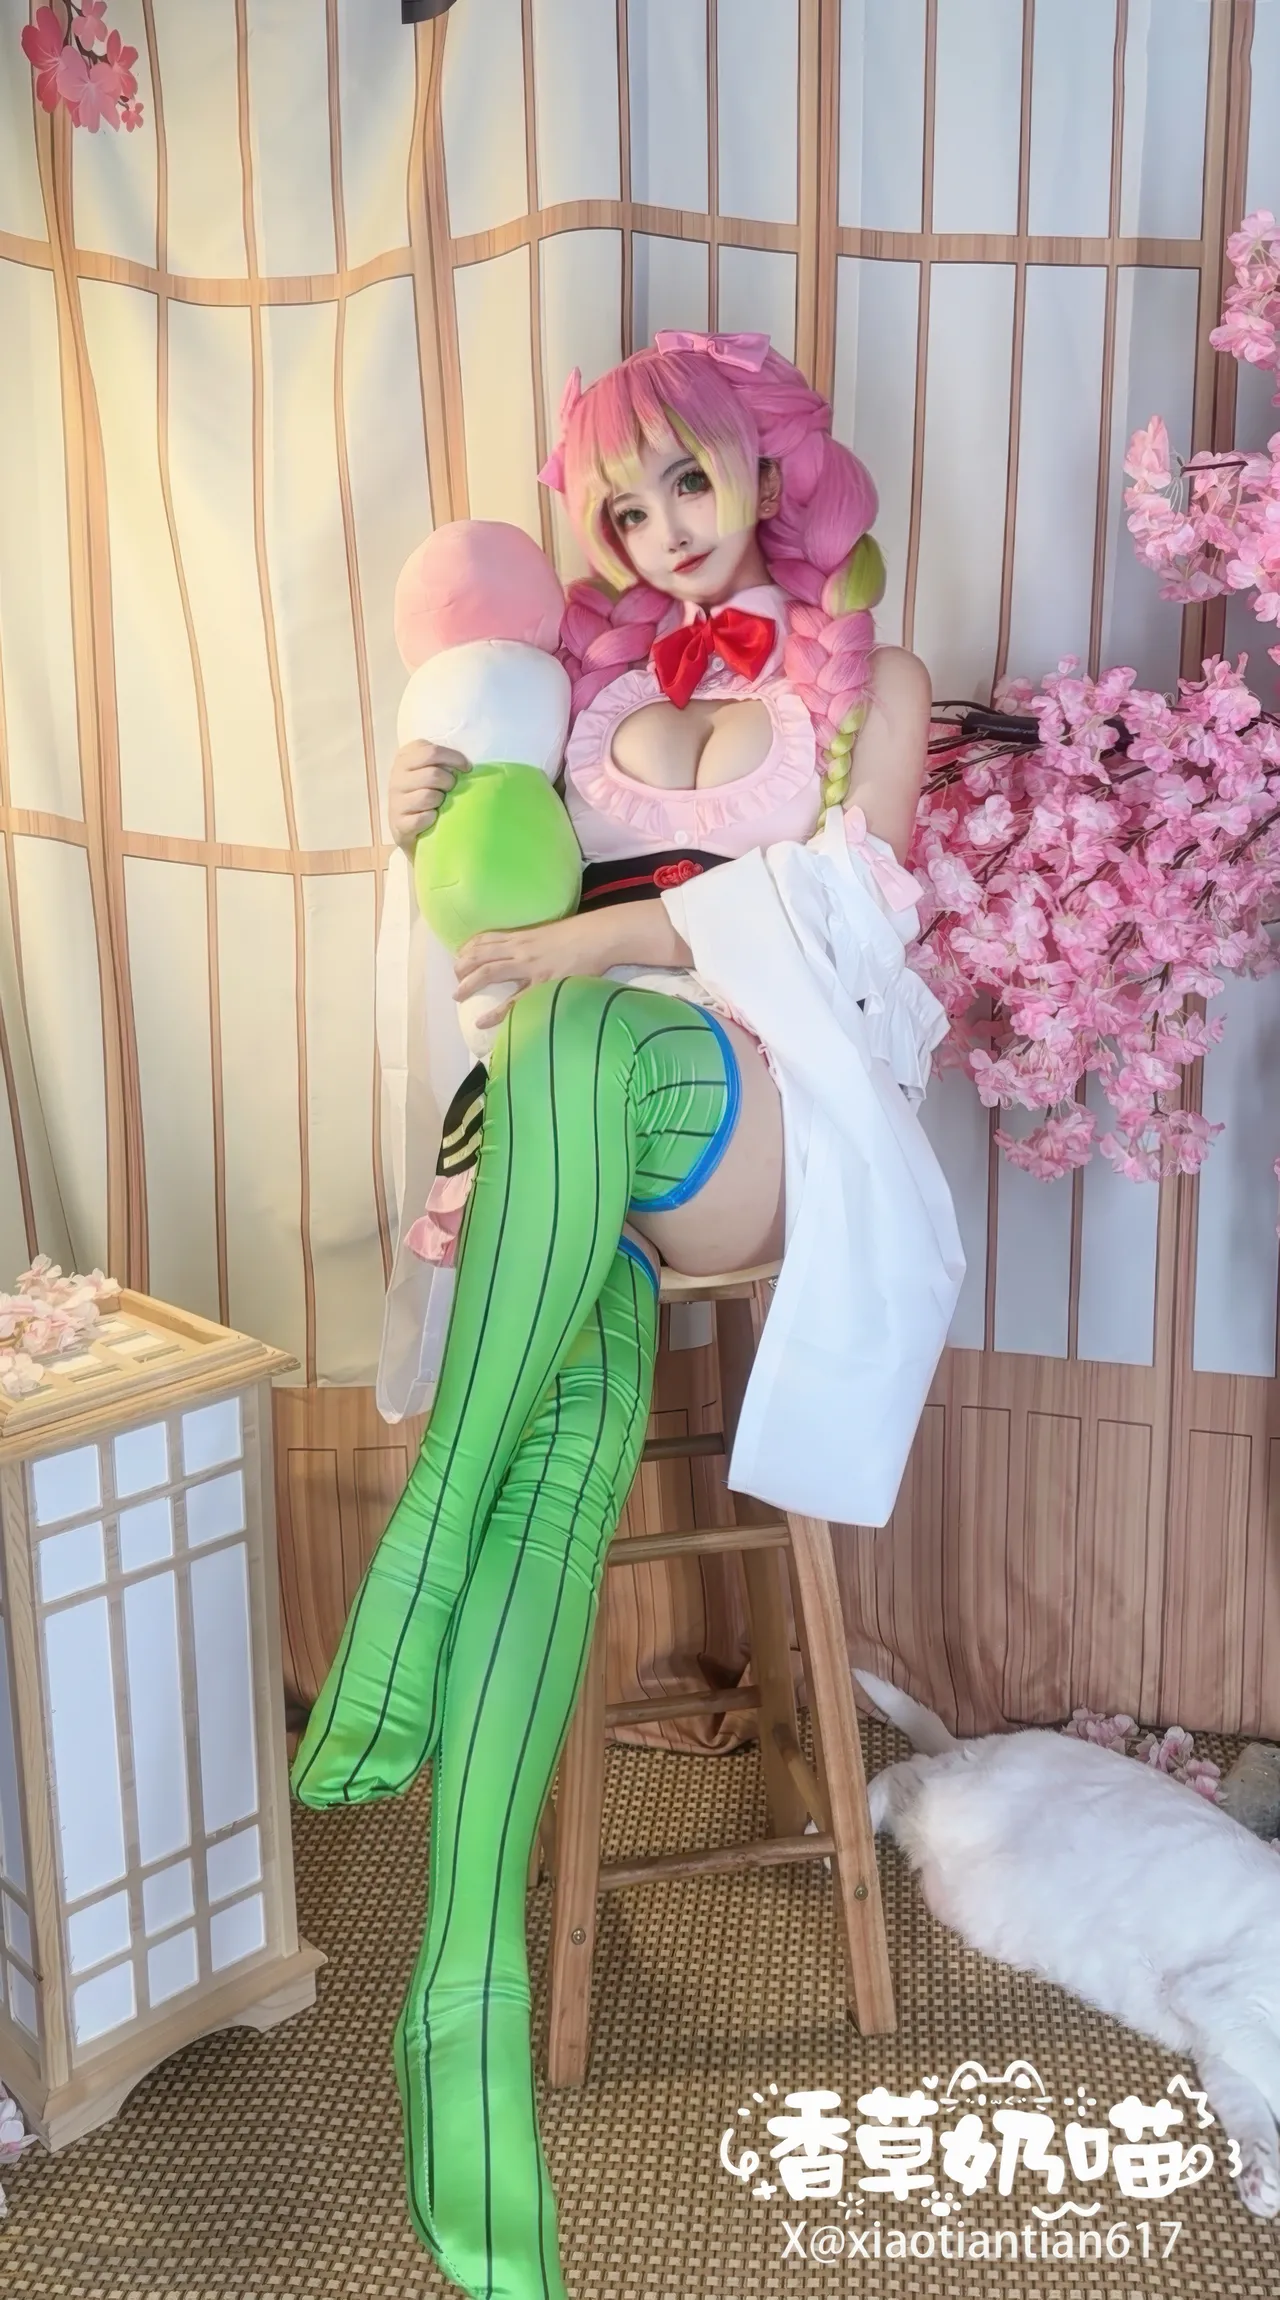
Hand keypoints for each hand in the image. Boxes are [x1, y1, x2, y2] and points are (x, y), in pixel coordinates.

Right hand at [387, 739, 469, 850]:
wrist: (405, 825)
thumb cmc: (423, 791)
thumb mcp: (427, 768)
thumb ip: (440, 760)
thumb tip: (464, 764)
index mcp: (404, 758)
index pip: (431, 752)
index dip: (454, 758)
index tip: (466, 768)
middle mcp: (396, 777)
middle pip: (433, 775)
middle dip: (449, 782)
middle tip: (450, 788)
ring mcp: (395, 801)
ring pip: (429, 796)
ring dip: (440, 801)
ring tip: (439, 802)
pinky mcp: (398, 823)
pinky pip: (423, 818)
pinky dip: (432, 818)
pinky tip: (432, 817)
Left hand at [452, 912, 623, 1028]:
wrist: (600, 936)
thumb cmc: (582, 935)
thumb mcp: (552, 935)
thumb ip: (536, 944)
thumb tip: (531, 954)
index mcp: (523, 936)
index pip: (488, 938)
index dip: (470, 946)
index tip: (460, 954)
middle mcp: (521, 950)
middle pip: (482, 955)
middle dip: (463, 965)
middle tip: (454, 977)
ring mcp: (530, 967)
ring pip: (490, 972)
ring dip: (469, 983)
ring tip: (457, 995)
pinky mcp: (542, 984)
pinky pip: (514, 1001)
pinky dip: (496, 1012)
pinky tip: (483, 1021)